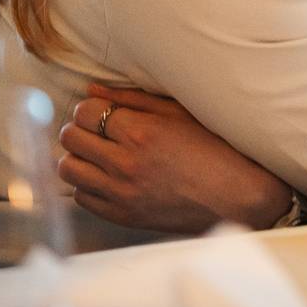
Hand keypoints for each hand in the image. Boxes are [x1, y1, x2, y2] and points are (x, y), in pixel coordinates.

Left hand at [57, 84, 293, 233]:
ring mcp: (122, 193)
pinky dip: (87, 184)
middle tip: (96, 128)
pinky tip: (106, 176)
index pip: (86, 112)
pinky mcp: (123, 216)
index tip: (103, 110)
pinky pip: (82, 198)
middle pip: (70, 138)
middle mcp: (126, 164)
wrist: (237, 195)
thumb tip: (92, 90)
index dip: (90, 107)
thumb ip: (133, 99)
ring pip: (68, 169)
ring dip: (78, 156)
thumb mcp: (179, 113)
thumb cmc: (216, 147)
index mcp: (141, 133)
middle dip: (79, 128)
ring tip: (97, 153)